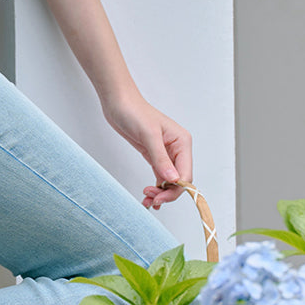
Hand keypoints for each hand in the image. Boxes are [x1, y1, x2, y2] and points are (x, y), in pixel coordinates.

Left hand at [102, 93, 192, 210]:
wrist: (118, 102)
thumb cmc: (134, 112)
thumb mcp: (148, 135)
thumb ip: (161, 158)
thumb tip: (173, 179)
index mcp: (182, 142)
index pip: (186, 173)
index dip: (176, 189)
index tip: (161, 197)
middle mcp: (177, 149)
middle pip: (179, 180)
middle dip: (167, 192)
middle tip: (151, 199)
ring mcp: (166, 153)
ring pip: (169, 181)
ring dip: (160, 193)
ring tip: (147, 201)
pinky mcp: (154, 155)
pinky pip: (160, 176)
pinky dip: (156, 187)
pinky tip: (149, 197)